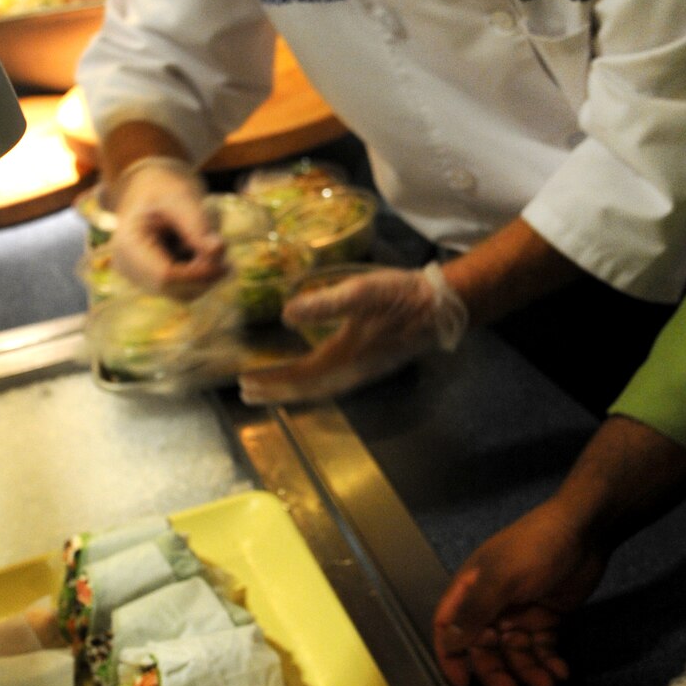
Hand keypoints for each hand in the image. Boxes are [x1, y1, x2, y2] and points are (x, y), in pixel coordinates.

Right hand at [108, 158, 225, 295]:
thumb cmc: (163, 188)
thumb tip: (219, 251)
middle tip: (220, 243)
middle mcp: (129, 269)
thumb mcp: (180, 197)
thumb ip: (198, 224)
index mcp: (127, 246)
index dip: (198, 272)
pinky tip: (198, 249)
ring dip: (205, 273)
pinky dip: (201, 273)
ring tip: (206, 239)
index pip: (165, 277)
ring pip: (185, 294)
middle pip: (176, 290)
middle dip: (205, 272)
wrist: (150, 189)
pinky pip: (186, 290)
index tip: (223, 255)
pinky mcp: (154, 284)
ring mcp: (140, 280)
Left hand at [238, 262, 466, 405]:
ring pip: (318, 389)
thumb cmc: (400, 295)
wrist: (441, 307)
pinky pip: (331, 384)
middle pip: (305, 389)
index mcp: (344, 356)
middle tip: (247, 394)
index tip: (244, 382)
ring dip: (291, 391)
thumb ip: (324, 304)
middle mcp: (351, 372)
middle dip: (275, 393)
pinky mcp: (370, 366)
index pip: (298, 376)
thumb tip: (286, 315)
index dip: (271, 381)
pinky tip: (308, 377)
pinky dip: (311, 385)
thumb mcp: (361, 291)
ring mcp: (362, 372)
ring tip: (269, 391)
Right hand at [432, 499, 607, 685]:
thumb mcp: (502, 577)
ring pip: (515, 653)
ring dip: (528, 671)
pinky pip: (541, 648)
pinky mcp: (546, 618)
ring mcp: (520, 613)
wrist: (585, 530)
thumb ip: (475, 611)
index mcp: (471, 590)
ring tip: (547, 683)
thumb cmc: (536, 548)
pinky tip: (561, 672)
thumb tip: (449, 643)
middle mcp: (491, 605)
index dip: (451, 657)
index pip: (449, 629)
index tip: (461, 684)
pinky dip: (549, 662)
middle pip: (483, 649)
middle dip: (496, 671)